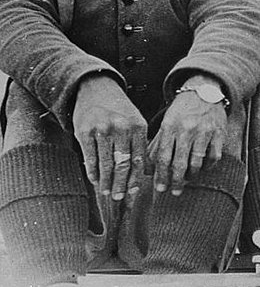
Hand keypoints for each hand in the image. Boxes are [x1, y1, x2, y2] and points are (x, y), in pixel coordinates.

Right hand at [73, 75, 146, 201]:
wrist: (96, 88)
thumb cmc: (119, 109)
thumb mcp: (136, 120)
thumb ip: (141, 143)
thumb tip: (147, 172)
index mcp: (138, 127)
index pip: (139, 159)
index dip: (136, 178)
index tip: (134, 193)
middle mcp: (122, 128)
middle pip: (123, 165)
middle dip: (122, 185)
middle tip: (120, 198)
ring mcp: (102, 130)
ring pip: (106, 164)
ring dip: (107, 182)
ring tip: (108, 192)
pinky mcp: (85, 131)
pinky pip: (90, 157)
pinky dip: (92, 172)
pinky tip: (95, 180)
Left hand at [148, 76, 227, 195]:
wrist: (204, 91)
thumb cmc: (182, 110)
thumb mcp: (167, 122)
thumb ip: (158, 144)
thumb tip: (147, 169)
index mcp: (170, 126)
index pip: (163, 157)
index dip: (161, 176)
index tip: (160, 188)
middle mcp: (186, 129)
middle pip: (179, 163)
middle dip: (175, 181)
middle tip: (173, 192)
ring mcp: (204, 131)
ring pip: (196, 163)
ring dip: (191, 176)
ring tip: (186, 180)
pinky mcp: (218, 133)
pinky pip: (213, 157)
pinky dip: (208, 166)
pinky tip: (202, 168)